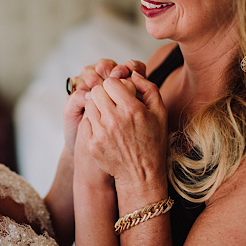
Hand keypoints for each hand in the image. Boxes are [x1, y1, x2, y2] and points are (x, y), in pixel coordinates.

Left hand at [80, 72, 169, 207]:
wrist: (140, 173)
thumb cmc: (153, 141)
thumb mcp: (160, 113)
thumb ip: (149, 88)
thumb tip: (133, 72)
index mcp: (132, 109)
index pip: (111, 82)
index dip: (115, 84)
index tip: (119, 92)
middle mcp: (114, 120)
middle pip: (97, 91)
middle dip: (104, 93)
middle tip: (111, 101)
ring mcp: (101, 132)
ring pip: (89, 105)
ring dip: (97, 106)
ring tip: (108, 114)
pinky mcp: (91, 143)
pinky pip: (85, 122)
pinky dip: (92, 121)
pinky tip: (103, 127)